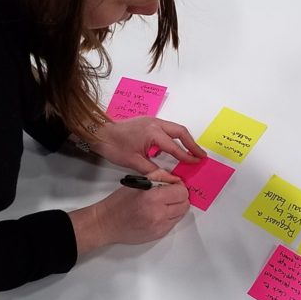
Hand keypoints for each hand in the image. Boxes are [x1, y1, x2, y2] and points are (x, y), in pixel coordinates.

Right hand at [69, 169, 190, 253]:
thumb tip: (175, 180)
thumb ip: (160, 176)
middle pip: (184, 204)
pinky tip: (158, 213)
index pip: (181, 192)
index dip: (179, 187)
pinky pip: (173, 224)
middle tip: (169, 195)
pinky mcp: (158, 235)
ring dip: (176, 208)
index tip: (174, 186)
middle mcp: (158, 214)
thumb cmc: (118, 203)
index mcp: (153, 198)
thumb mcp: (138, 182)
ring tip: (162, 204)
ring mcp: (159, 227)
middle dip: (179, 198)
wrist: (106, 223)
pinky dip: (169, 217)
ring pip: (181, 215)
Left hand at [91, 117, 206, 172]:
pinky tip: (171, 149)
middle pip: (180, 132)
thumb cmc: (114, 146)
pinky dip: (173, 137)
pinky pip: (166, 128)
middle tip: (201, 155)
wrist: (99, 133)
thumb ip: (154, 170)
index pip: (174, 147)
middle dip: (192, 144)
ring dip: (184, 139)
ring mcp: (152, 120)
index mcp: (153, 133)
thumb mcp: (134, 162)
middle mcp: (155, 123)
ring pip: (174, 128)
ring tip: (191, 152)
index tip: (197, 162)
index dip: (187, 156)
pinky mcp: (148, 122)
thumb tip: (169, 178)